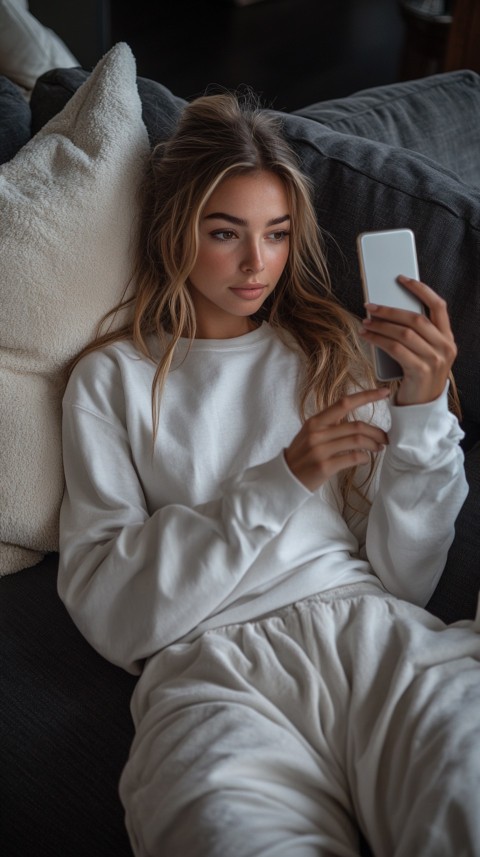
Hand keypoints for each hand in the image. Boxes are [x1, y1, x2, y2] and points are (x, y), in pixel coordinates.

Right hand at [284, 388, 389, 491]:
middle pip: (356, 426)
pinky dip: (364, 458)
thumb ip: (329, 426)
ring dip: (373, 444)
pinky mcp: (324, 467)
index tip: (384, 392)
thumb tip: (355, 423)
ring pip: (357, 441)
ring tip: (379, 448)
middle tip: (385, 438)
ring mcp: (320, 450)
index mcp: (315, 421)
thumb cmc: (301, 456)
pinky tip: (366, 459)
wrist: (284, 478)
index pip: (344, 403)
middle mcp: (317, 433)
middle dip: (376, 431)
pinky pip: (353, 458)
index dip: (366, 396)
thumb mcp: (310, 434)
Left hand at [360, 276, 456, 405]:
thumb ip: (416, 335)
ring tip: (365, 322)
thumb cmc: (418, 378)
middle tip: (370, 306)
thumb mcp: (423, 353)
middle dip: (390, 310)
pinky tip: (367, 336)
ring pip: (404, 332)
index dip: (421, 290)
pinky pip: (395, 348)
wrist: (421, 408)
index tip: (402, 279)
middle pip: (416, 318)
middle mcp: (445, 347)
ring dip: (381, 325)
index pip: (438, 306)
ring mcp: (435, 359)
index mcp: (447, 339)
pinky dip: (378, 339)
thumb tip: (389, 312)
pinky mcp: (420, 370)